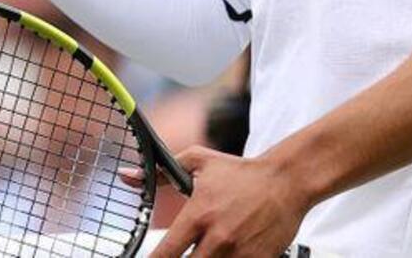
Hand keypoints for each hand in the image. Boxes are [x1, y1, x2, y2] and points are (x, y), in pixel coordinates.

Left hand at [147, 147, 314, 257]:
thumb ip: (162, 173)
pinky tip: (223, 255)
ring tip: (203, 253)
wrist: (286, 181)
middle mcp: (217, 238)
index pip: (166, 253)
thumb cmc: (240, 172)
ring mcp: (239, 253)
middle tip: (179, 256)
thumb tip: (126, 175)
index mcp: (198, 215)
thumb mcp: (199, 162)